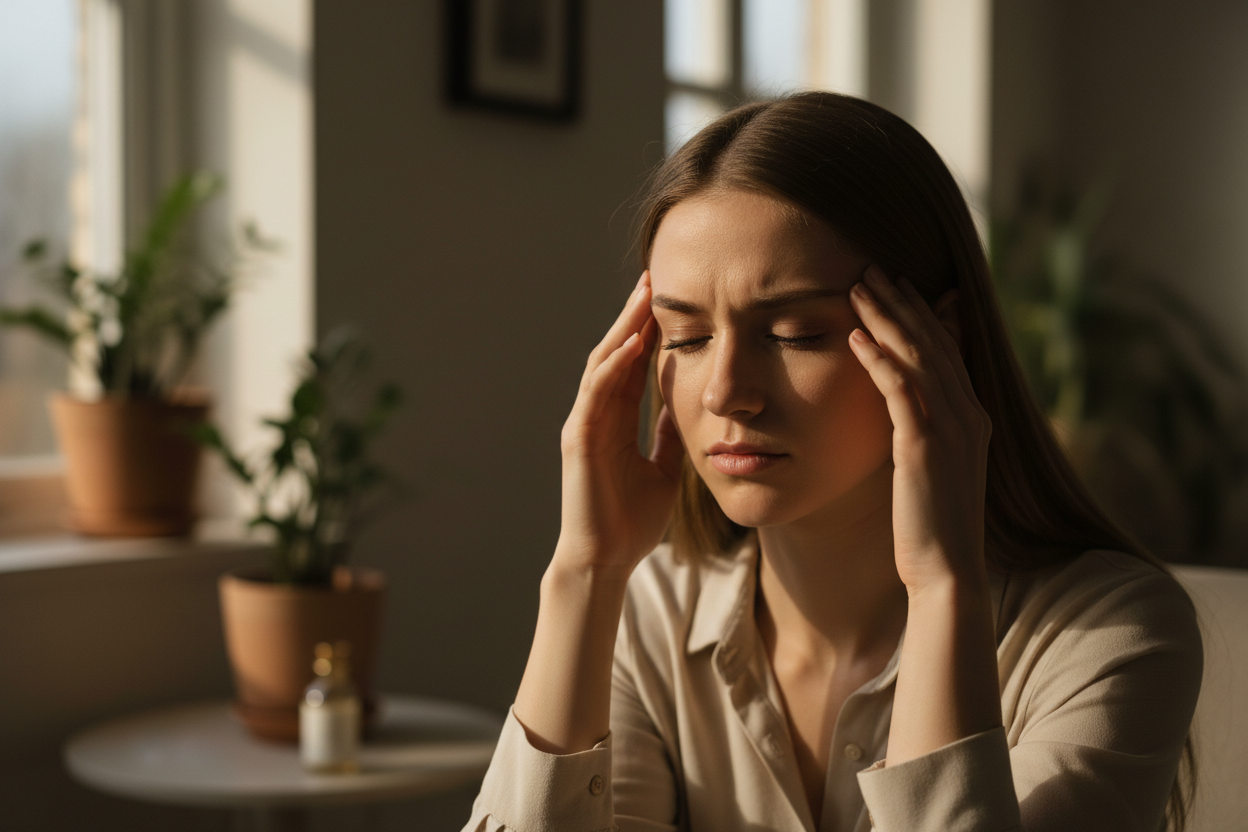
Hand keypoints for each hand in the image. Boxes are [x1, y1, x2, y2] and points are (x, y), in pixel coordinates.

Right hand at [555, 271, 684, 576]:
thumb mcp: (663, 469)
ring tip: (643, 296)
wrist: (606, 561)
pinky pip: (594, 395)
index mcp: (616, 421)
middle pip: (615, 354)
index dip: (649, 332)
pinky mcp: (579, 441)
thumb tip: (685, 408)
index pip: (633, 365)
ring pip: (602, 365)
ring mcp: (584, 425)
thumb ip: (667, 437)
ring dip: (623, 329)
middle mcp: (596, 416)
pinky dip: (611, 368)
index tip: (670, 299)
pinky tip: (630, 344)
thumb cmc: (630, 522)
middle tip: (653, 278)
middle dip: (634, 317)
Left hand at [847, 266, 991, 590]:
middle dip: (902, 302)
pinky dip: (880, 360)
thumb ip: (923, 430)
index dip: (921, 314)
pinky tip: (856, 338)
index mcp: (973, 418)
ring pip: (920, 357)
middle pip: (934, 342)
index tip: (895, 286)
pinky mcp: (925, 447)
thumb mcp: (931, 469)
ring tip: (859, 287)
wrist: (947, 572)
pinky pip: (901, 391)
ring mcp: (951, 430)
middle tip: (872, 269)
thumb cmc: (931, 526)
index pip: (947, 350)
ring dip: (888, 318)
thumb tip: (905, 407)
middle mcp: (969, 415)